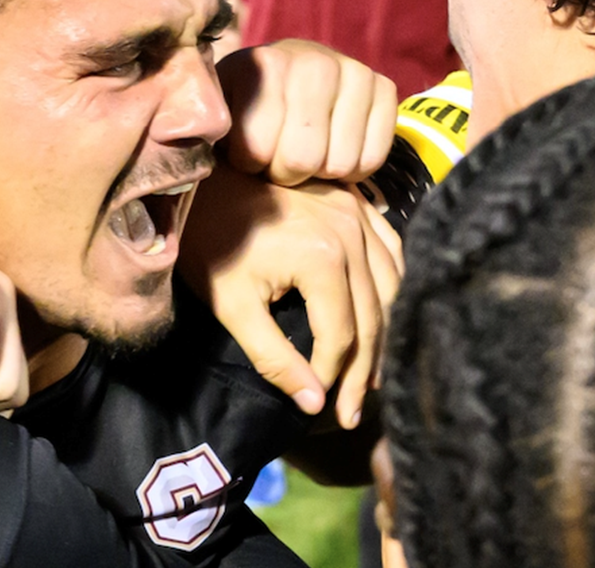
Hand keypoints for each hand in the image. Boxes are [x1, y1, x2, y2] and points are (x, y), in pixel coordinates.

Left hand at [180, 167, 402, 429]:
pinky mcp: (356, 201)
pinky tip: (383, 314)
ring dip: (385, 332)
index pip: (343, 335)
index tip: (320, 407)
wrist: (202, 179)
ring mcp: (358, 211)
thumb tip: (315, 404)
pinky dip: (392, 287)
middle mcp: (352, 232)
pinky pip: (391, 250)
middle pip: (375, 315)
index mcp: (324, 257)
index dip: (333, 377)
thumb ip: (273, 357)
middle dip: (364, 371)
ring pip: (392, 285)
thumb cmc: (210, 242)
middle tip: (352, 414)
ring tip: (370, 376)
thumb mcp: (231, 305)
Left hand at [216, 40, 396, 185]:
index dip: (250, 165)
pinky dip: (353, 170)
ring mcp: (352, 69)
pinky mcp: (384, 87)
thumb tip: (196, 160)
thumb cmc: (247, 109)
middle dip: (287, 173)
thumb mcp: (218, 116)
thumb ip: (206, 134)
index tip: (247, 153)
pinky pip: (372, 159)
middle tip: (279, 160)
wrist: (289, 79)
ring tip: (306, 154)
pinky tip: (334, 150)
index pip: (256, 150)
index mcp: (261, 63)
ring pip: (340, 164)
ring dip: (321, 174)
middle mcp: (311, 59)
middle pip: (303, 159)